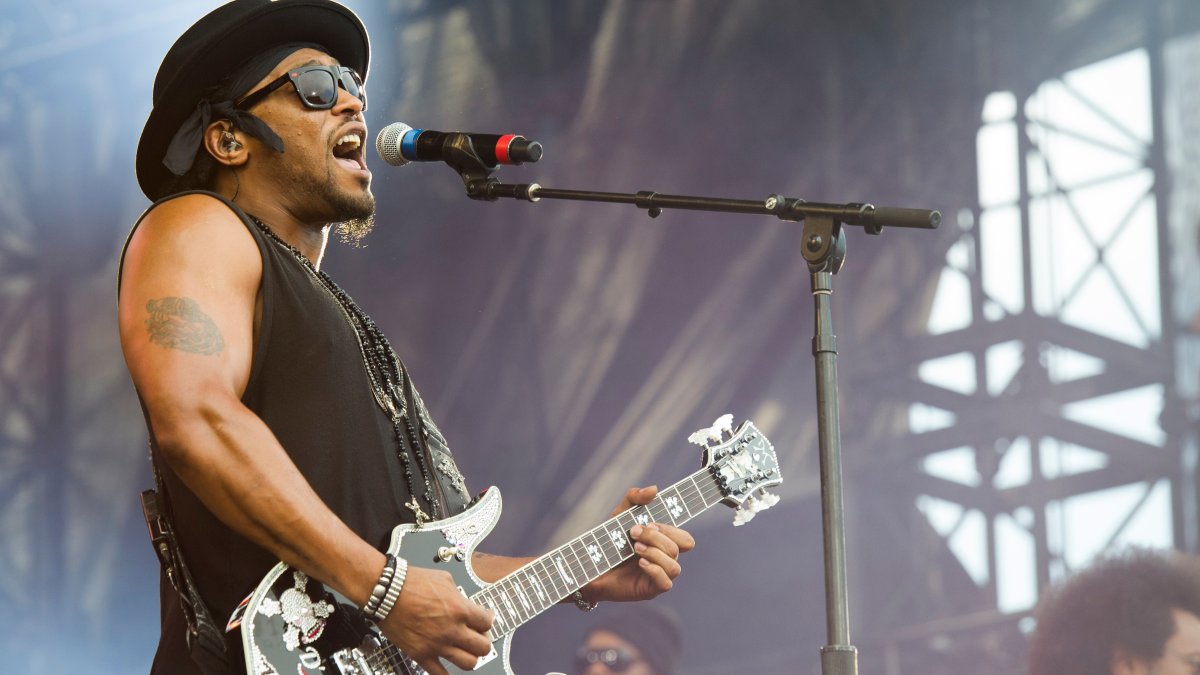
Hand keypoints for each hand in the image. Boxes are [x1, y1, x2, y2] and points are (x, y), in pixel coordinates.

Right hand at [378, 565, 493, 674]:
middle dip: (483, 641)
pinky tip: (448, 668)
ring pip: (469, 663)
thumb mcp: (445, 579)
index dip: (487, 621)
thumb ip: (459, 596)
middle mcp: (452, 630)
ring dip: (470, 657)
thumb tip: (464, 603)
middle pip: (483, 647)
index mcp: (460, 609)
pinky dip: (446, 674)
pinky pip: (440, 674)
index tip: (484, 620)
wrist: (386, 592)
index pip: (487, 623)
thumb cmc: (411, 582)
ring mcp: (437, 645)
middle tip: (476, 636)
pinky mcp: (421, 655)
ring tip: (464, 650)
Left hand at [584, 486, 695, 602]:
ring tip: (635, 548)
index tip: (649, 523)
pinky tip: (640, 563)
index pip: (685, 539)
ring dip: (655, 553)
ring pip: (675, 566)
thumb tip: (654, 489)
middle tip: (633, 533)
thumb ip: (635, 497)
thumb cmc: (608, 541)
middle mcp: (664, 560)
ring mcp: (658, 576)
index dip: (671, 529)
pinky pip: (666, 583)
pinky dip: (655, 570)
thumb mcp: (620, 514)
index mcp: (662, 544)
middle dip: (656, 537)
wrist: (589, 565)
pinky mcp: (650, 590)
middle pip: (678, 548)